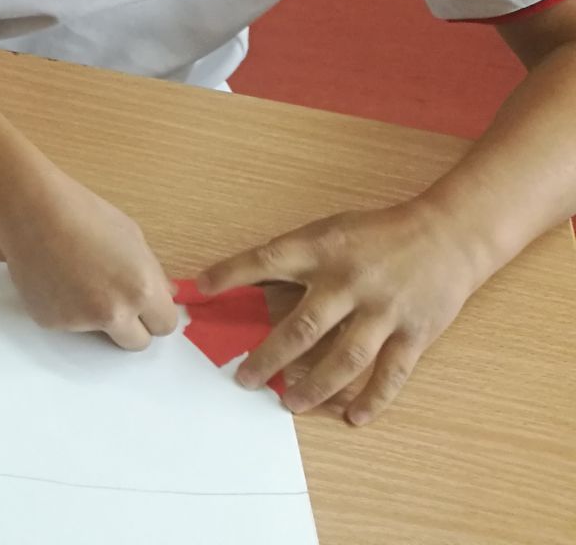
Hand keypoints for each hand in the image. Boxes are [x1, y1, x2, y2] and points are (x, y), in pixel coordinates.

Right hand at [0, 178, 178, 349]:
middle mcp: (114, 313)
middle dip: (132, 325)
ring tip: (75, 276)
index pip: (165, 325)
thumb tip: (165, 294)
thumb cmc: (84, 212)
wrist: (31, 209)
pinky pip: (68, 324)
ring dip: (95, 316)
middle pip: (137, 343)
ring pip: (100, 333)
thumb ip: (152, 272)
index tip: (144, 304)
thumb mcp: (131, 235)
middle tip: (114, 299)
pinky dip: (65, 308)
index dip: (155, 313)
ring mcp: (80, 322)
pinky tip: (54, 277)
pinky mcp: (51, 322)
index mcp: (142, 289)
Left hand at [199, 200, 484, 425]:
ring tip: (290, 404)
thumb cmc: (378, 235)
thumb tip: (245, 283)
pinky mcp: (414, 332)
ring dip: (315, 386)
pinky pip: (390, 374)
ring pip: (344, 358)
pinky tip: (352, 416)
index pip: (266, 260)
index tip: (201, 290)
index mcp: (323, 249)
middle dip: (270, 356)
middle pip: (303, 326)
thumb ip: (295, 259)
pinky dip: (371, 399)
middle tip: (245, 379)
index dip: (231, 273)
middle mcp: (350, 281)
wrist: (447, 235)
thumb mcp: (330, 232)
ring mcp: (384, 310)